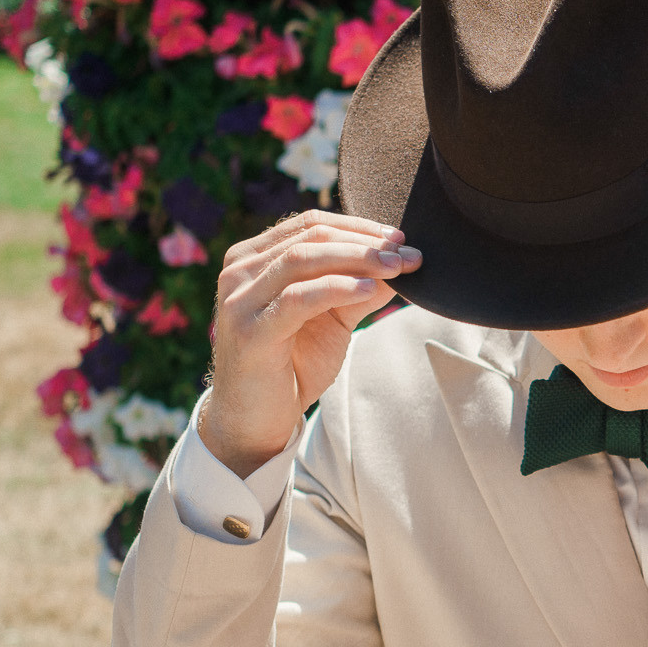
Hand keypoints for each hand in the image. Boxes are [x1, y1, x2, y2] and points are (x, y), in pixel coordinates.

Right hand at [200, 210, 420, 476]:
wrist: (257, 420)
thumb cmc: (292, 366)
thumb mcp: (333, 319)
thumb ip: (360, 288)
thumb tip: (403, 261)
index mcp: (254, 259)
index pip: (311, 225)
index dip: (359, 226)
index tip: (401, 238)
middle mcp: (240, 272)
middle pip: (310, 237)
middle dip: (365, 242)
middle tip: (407, 253)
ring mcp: (240, 299)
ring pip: (302, 260)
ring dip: (357, 259)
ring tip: (396, 268)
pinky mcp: (250, 330)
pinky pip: (298, 298)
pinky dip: (337, 288)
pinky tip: (369, 289)